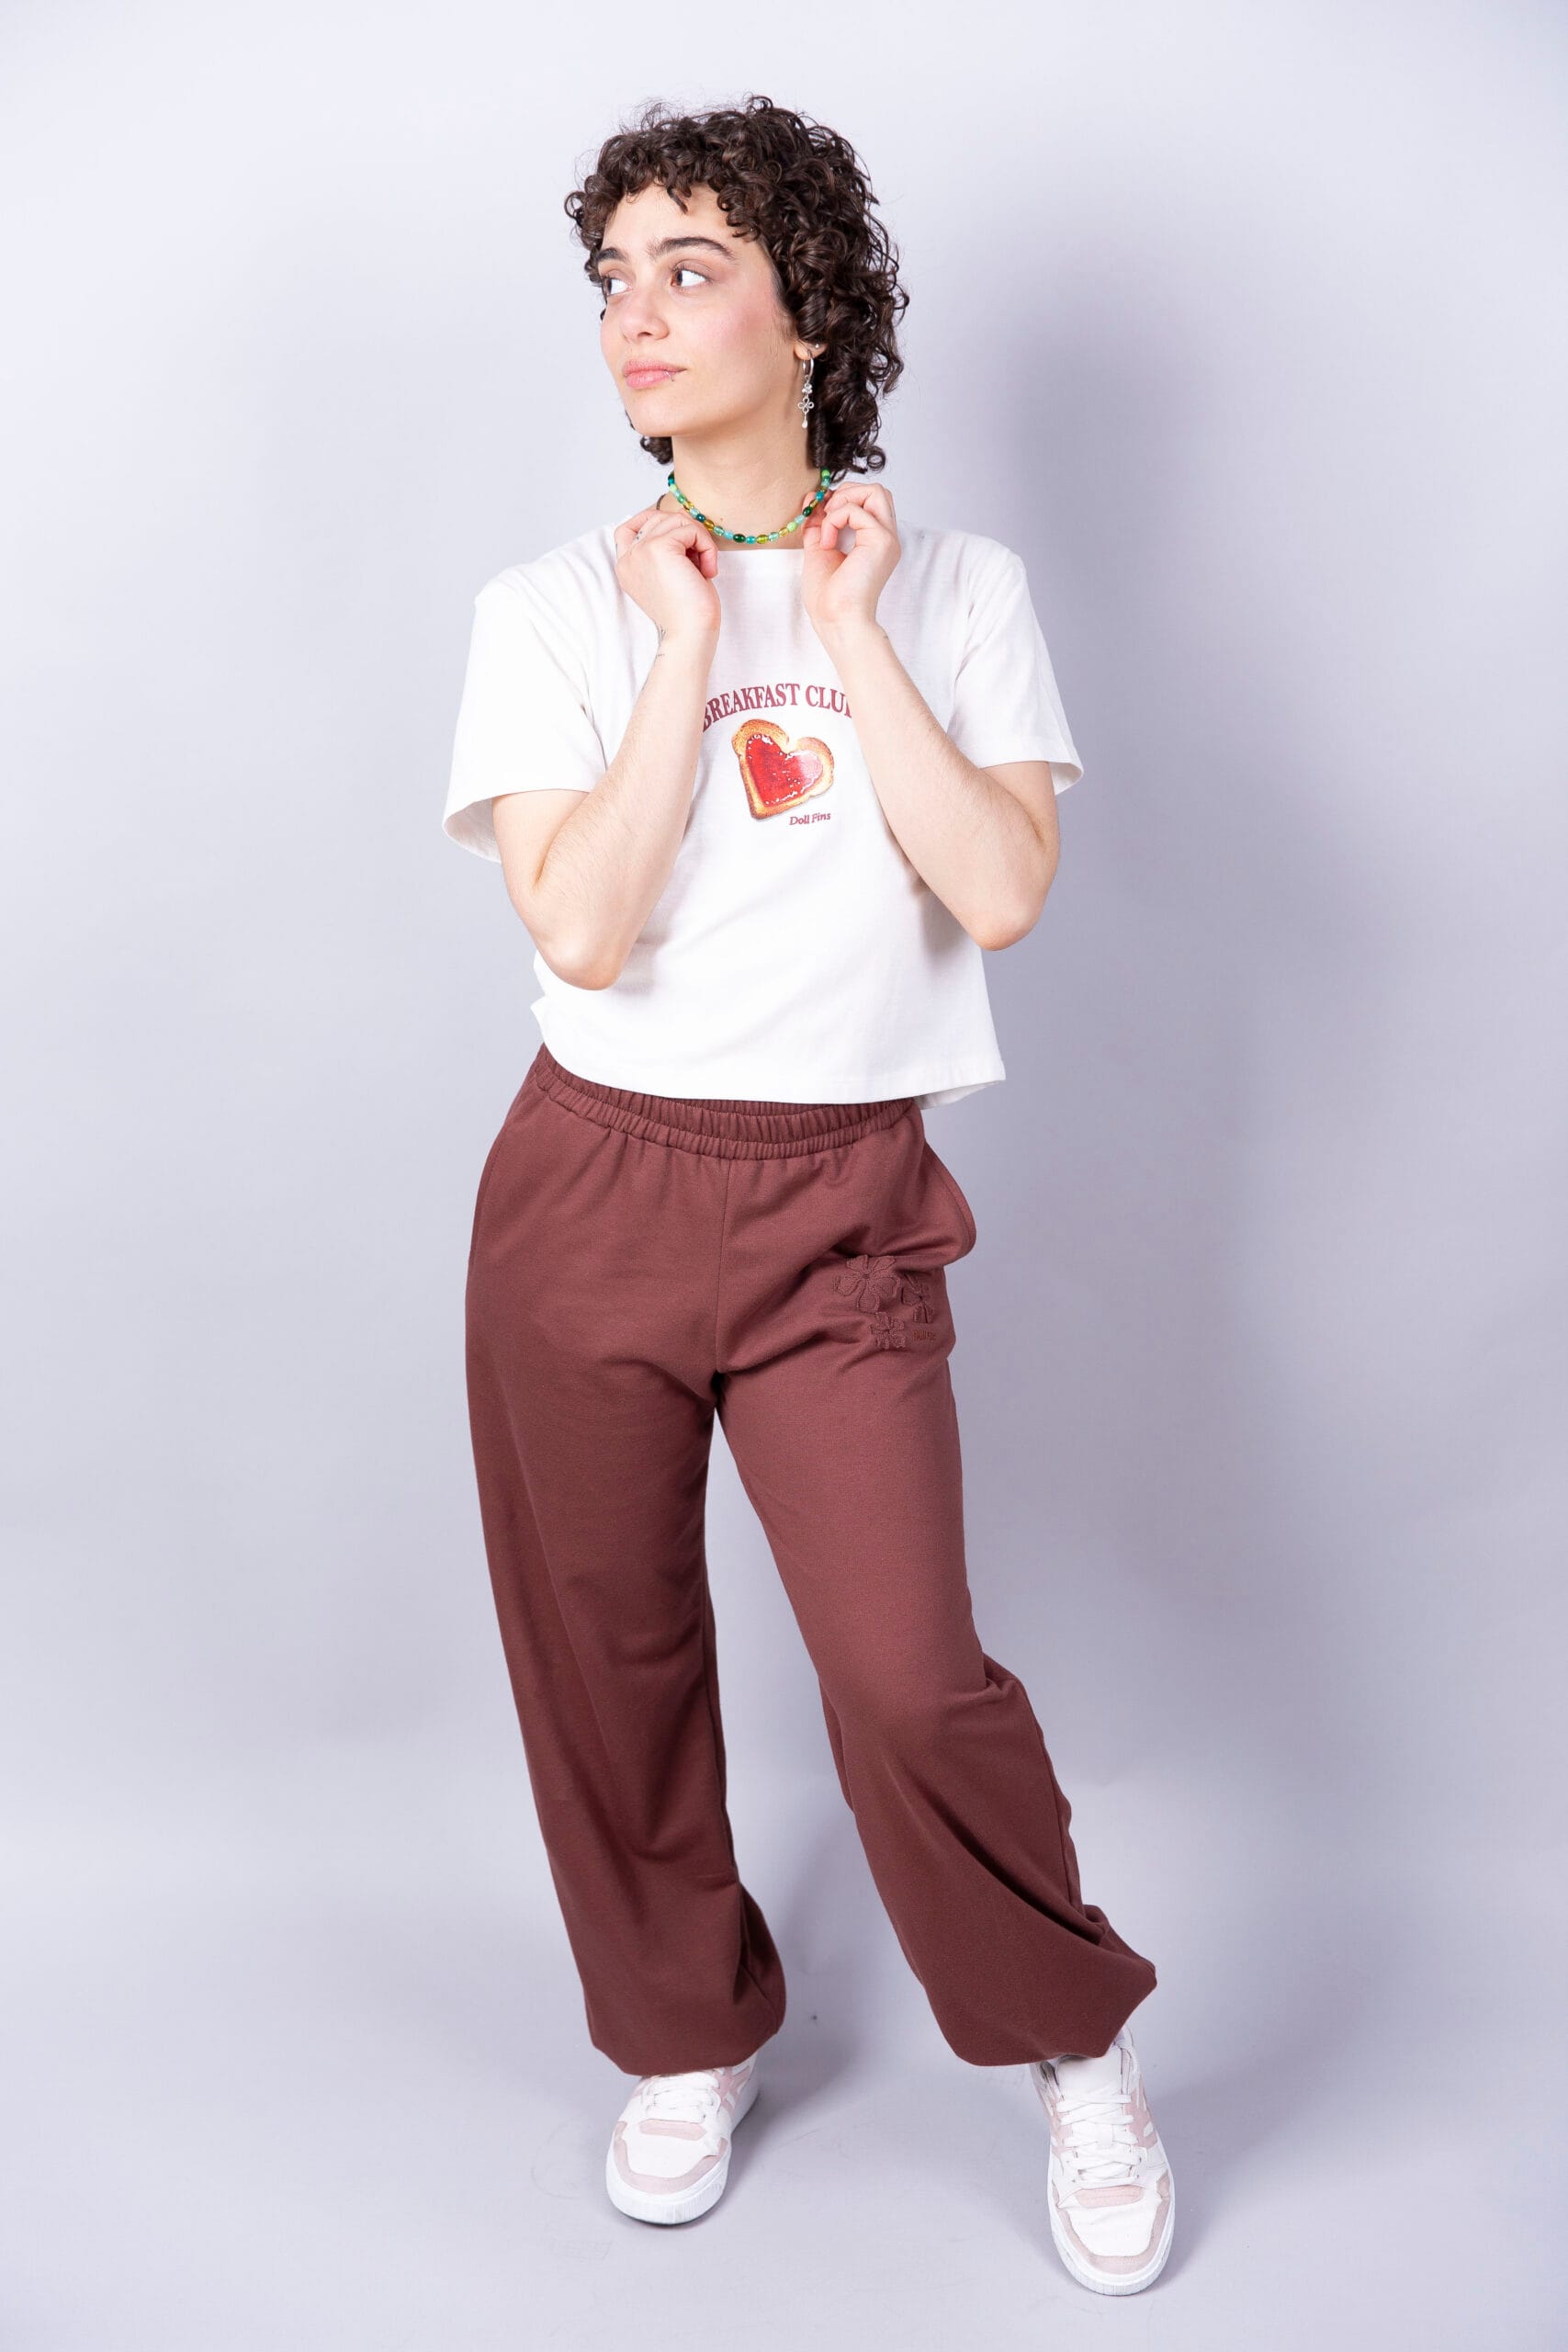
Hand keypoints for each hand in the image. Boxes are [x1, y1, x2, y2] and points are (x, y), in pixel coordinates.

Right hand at [614, 505, 721, 643]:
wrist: (690, 634)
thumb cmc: (688, 612)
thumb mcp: (669, 576)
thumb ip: (665, 552)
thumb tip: (681, 525)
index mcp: (627, 567)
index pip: (627, 527)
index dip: (652, 521)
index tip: (679, 536)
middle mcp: (628, 558)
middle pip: (658, 518)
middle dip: (685, 532)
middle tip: (700, 561)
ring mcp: (640, 551)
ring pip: (676, 520)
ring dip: (699, 539)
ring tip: (705, 567)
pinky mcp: (658, 547)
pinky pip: (689, 529)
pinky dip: (706, 545)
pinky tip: (708, 570)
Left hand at [801, 481, 899, 639]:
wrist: (836, 621)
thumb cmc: (829, 598)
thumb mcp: (819, 550)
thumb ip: (819, 524)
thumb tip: (813, 498)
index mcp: (874, 541)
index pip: (868, 501)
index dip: (842, 498)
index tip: (820, 514)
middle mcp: (886, 538)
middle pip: (877, 491)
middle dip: (847, 494)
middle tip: (827, 517)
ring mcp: (886, 539)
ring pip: (876, 491)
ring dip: (845, 501)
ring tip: (829, 525)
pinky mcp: (881, 541)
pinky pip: (856, 509)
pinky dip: (835, 519)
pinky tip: (827, 543)